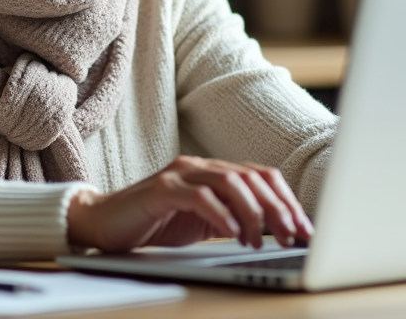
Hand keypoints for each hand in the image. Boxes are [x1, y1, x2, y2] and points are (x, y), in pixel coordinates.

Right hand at [66, 155, 313, 252]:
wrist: (100, 224)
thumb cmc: (153, 225)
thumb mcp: (202, 223)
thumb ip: (233, 220)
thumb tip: (276, 233)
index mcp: (213, 171)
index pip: (261, 175)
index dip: (287, 200)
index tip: (304, 229)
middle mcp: (199, 165)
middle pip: (252, 176)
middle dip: (279, 207)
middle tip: (293, 235)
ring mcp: (179, 173)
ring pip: (230, 181)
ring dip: (254, 212)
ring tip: (263, 239)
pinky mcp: (161, 189)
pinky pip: (199, 196)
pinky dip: (221, 215)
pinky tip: (233, 235)